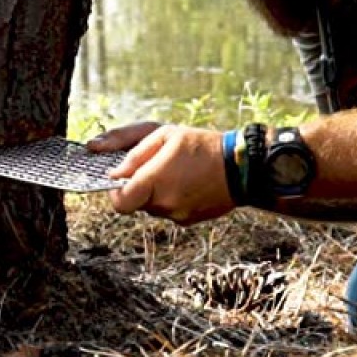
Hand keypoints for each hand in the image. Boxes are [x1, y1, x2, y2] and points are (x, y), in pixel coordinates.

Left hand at [87, 123, 234, 224]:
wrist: (241, 168)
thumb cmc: (202, 146)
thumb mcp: (166, 136)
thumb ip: (135, 156)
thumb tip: (115, 174)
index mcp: (154, 182)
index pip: (119, 203)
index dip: (115, 192)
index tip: (121, 179)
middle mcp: (164, 204)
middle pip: (137, 202)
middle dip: (140, 187)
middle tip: (157, 168)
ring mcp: (177, 215)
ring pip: (154, 207)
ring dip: (158, 193)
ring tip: (178, 172)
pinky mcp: (188, 220)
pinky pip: (170, 211)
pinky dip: (173, 199)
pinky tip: (189, 183)